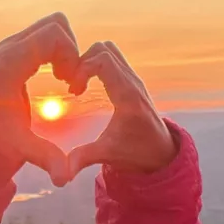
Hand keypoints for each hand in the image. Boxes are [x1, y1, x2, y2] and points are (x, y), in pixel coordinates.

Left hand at [0, 13, 82, 186]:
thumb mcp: (15, 143)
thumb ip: (43, 156)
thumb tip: (64, 180)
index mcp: (10, 63)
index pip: (53, 34)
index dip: (71, 53)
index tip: (68, 82)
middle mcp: (9, 47)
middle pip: (55, 23)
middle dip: (70, 48)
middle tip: (68, 79)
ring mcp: (11, 44)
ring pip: (51, 26)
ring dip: (64, 48)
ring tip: (63, 77)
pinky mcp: (14, 49)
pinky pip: (44, 35)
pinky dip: (55, 49)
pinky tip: (54, 75)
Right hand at [67, 41, 175, 176]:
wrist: (162, 152)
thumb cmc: (137, 153)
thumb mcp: (108, 155)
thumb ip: (84, 159)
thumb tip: (60, 175)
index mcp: (128, 96)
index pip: (103, 60)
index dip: (82, 69)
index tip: (73, 91)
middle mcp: (133, 82)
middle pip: (104, 48)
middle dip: (82, 61)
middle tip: (72, 86)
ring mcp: (133, 79)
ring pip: (108, 49)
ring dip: (89, 60)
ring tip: (77, 84)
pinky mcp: (131, 80)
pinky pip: (111, 58)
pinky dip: (95, 64)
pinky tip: (86, 86)